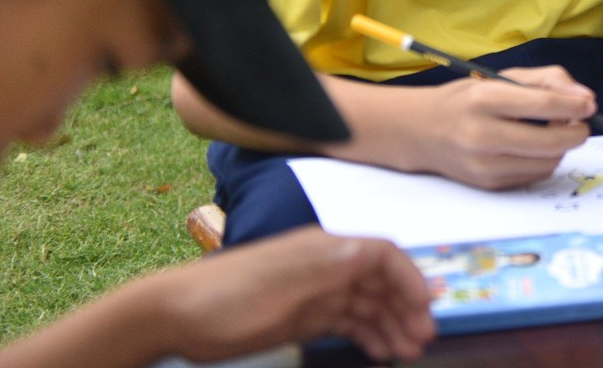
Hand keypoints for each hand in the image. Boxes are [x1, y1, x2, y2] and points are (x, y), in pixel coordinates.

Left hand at [138, 226, 436, 362]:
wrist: (177, 316)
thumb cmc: (229, 295)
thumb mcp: (282, 280)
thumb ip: (329, 266)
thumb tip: (375, 252)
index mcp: (326, 250)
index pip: (383, 256)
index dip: (410, 279)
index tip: (426, 309)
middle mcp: (327, 267)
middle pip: (381, 283)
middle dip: (406, 308)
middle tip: (423, 340)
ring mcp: (316, 293)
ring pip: (368, 306)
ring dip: (391, 325)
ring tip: (408, 352)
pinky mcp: (303, 317)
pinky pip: (347, 323)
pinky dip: (367, 335)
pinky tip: (380, 352)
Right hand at [409, 66, 596, 188]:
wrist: (421, 131)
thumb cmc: (468, 98)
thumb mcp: (502, 76)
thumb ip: (548, 80)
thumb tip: (586, 100)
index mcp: (485, 99)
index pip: (543, 105)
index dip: (575, 106)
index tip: (588, 105)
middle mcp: (482, 135)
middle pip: (551, 142)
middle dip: (576, 132)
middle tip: (579, 123)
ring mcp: (484, 165)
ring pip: (548, 162)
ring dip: (562, 148)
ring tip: (553, 131)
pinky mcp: (489, 185)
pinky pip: (535, 176)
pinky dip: (544, 161)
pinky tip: (534, 147)